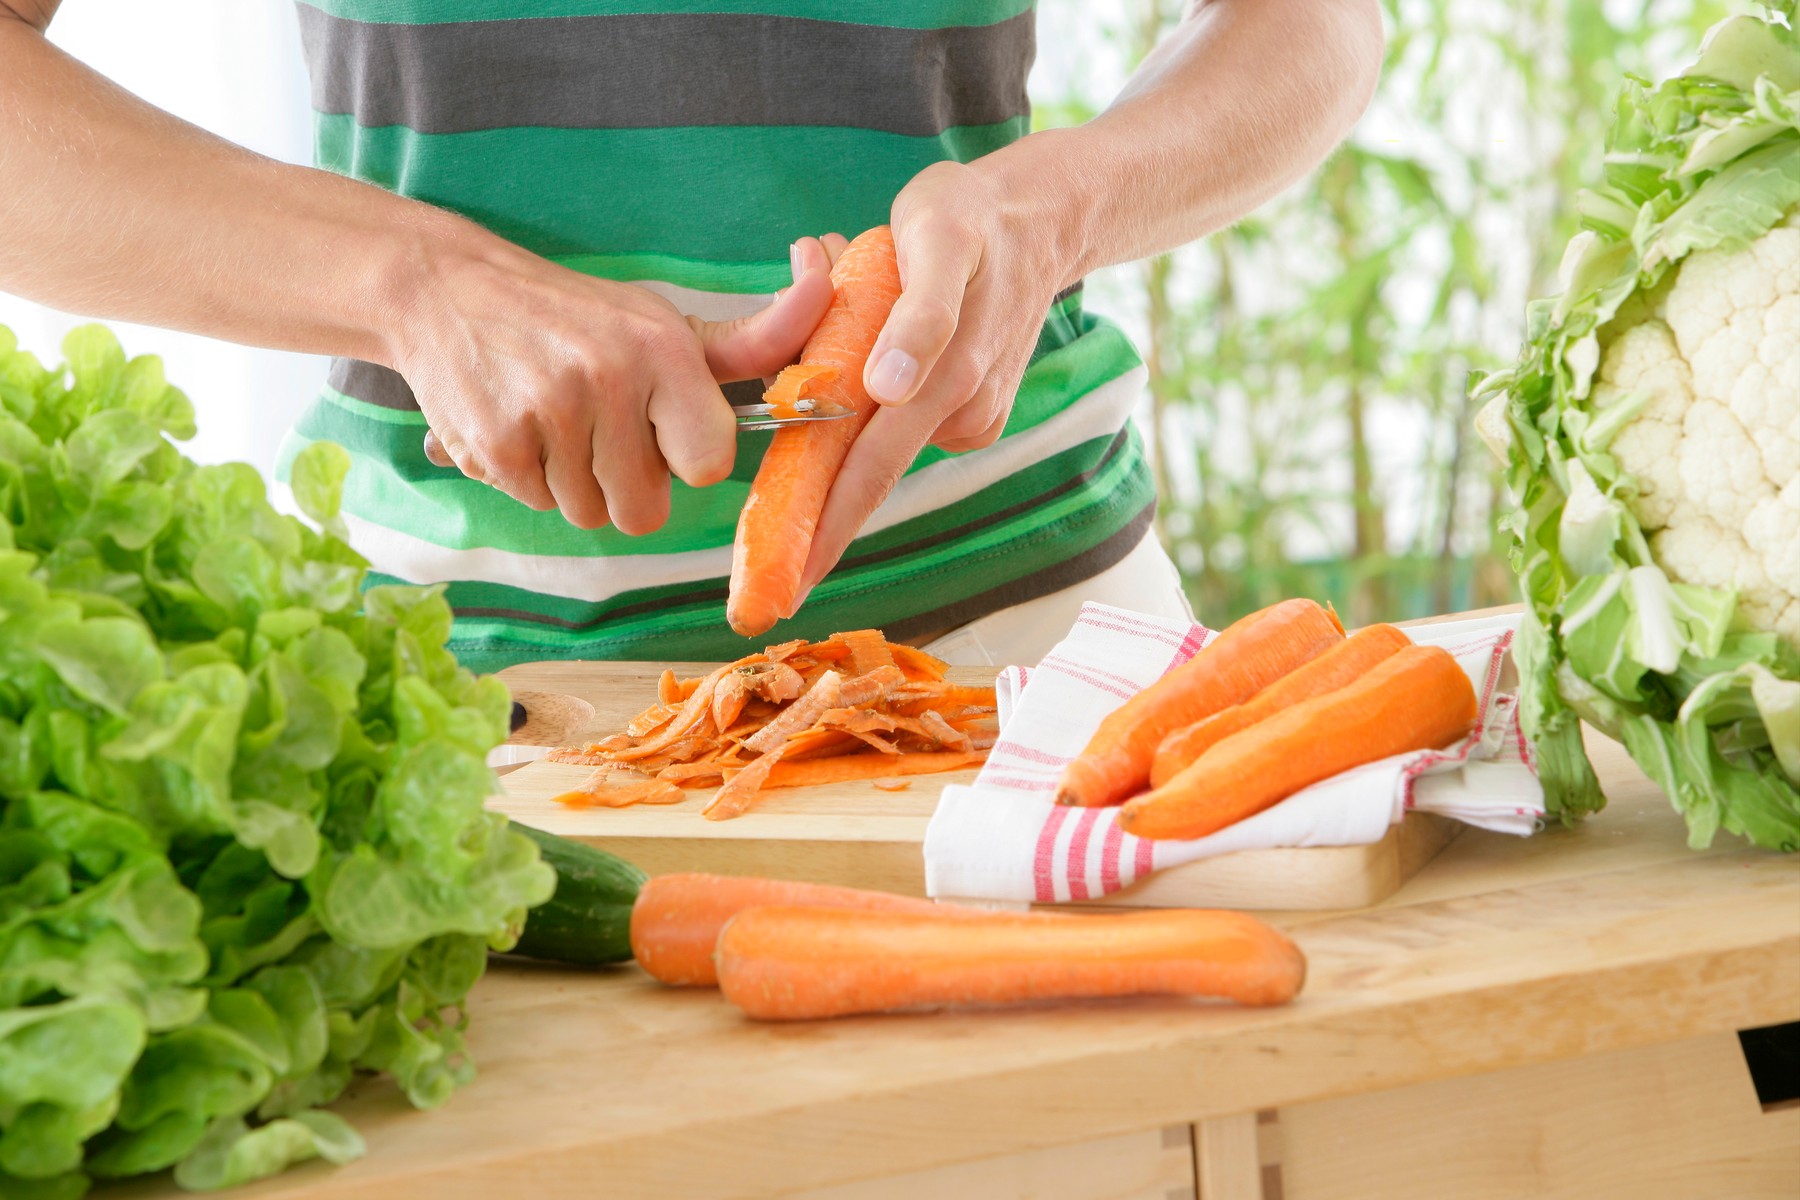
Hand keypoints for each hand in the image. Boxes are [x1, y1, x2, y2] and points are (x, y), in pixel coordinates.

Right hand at [408, 232, 834, 533]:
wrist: (445, 290)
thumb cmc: (577, 316)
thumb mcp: (663, 322)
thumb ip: (752, 339)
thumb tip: (828, 290)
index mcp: (662, 350)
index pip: (709, 464)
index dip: (688, 460)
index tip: (665, 432)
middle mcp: (608, 379)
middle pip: (645, 512)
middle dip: (627, 484)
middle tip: (601, 428)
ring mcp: (548, 414)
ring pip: (590, 514)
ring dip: (576, 482)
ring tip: (555, 419)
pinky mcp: (496, 446)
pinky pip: (539, 505)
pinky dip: (528, 477)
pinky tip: (518, 423)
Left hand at [791, 158, 1070, 608]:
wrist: (1040, 218)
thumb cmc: (966, 219)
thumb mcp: (937, 238)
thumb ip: (919, 319)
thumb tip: (888, 389)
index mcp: (939, 378)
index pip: (866, 472)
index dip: (821, 532)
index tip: (783, 587)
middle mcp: (954, 411)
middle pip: (868, 484)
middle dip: (815, 542)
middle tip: (762, 601)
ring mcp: (967, 417)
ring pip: (879, 442)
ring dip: (842, 430)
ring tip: (840, 346)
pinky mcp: (974, 414)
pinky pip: (906, 421)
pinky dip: (879, 401)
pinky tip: (884, 357)